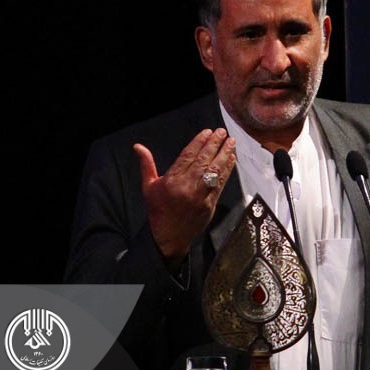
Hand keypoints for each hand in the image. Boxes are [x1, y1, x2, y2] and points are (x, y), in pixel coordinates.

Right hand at [137, 129, 236, 265]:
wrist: (168, 237)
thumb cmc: (158, 209)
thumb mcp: (148, 186)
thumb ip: (146, 164)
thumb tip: (137, 146)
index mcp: (171, 181)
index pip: (188, 156)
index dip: (199, 142)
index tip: (208, 132)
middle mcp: (187, 187)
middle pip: (203, 161)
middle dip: (214, 145)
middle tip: (222, 132)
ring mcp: (200, 196)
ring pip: (214, 171)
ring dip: (225, 155)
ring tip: (231, 141)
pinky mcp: (210, 204)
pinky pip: (220, 184)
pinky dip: (227, 170)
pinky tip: (231, 159)